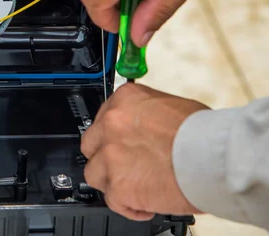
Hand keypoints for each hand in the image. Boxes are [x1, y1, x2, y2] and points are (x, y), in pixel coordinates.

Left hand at [81, 83, 209, 219]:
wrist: (215, 157)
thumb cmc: (205, 133)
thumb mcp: (170, 107)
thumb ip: (146, 117)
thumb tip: (144, 128)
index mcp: (124, 100)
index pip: (102, 119)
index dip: (111, 137)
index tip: (119, 145)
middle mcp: (112, 124)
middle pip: (91, 145)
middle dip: (105, 157)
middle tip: (125, 166)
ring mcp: (111, 155)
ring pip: (94, 173)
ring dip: (113, 182)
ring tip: (136, 186)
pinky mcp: (118, 185)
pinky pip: (112, 200)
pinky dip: (128, 206)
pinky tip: (145, 204)